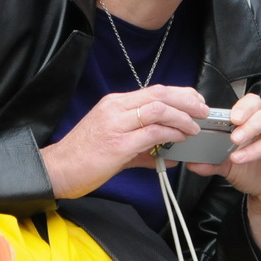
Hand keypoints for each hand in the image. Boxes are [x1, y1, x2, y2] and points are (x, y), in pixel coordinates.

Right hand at [39, 85, 208, 198]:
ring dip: (182, 117)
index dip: (179, 94)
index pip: (153, 90)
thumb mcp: (115, 146)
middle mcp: (115, 109)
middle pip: (159, 94)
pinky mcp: (118, 144)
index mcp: (114, 104)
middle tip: (203, 110)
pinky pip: (151, 133)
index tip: (195, 101)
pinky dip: (170, 134)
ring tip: (195, 127)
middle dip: (186, 100)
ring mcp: (116, 125)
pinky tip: (179, 140)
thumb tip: (167, 156)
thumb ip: (142, 149)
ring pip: (158, 109)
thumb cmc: (83, 157)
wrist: (57, 170)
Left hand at [187, 94, 260, 260]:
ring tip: (239, 157)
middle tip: (234, 138)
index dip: (244, 108)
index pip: (254, 103)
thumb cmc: (253, 173)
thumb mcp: (229, 167)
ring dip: (257, 146)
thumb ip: (212, 162)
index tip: (232, 118)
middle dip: (250, 125)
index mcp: (260, 122)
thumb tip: (191, 162)